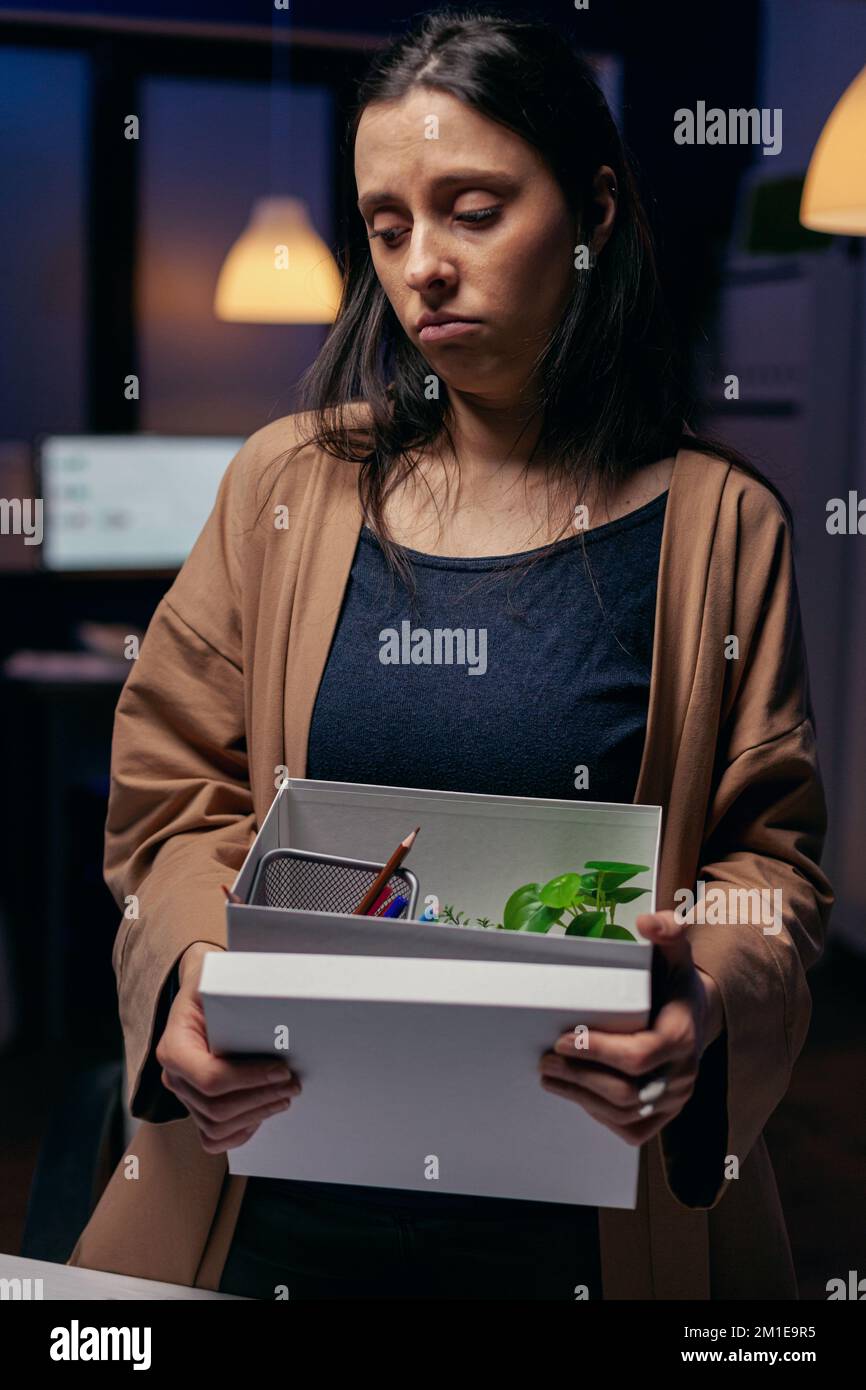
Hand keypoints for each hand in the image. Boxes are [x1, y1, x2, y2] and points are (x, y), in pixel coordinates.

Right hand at [155, 941, 301, 1153]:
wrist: (200, 997)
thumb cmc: (211, 987)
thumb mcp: (218, 979)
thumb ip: (239, 990)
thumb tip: (280, 1000)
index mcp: (174, 1047)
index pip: (211, 1078)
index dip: (251, 1079)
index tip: (283, 1069)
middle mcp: (173, 1076)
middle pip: (217, 1107)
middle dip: (261, 1098)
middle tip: (293, 1084)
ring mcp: (183, 1095)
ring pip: (217, 1126)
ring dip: (257, 1114)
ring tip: (284, 1096)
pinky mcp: (194, 1108)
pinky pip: (212, 1138)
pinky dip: (240, 1132)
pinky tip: (262, 1112)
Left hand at [538, 910, 723, 1145]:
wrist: (696, 1016)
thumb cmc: (674, 982)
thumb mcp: (674, 951)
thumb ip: (667, 931)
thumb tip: (648, 922)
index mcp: (682, 1036)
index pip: (638, 1055)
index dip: (597, 1050)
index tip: (562, 1039)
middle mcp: (682, 1075)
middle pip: (626, 1091)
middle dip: (580, 1078)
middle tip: (545, 1061)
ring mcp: (674, 1101)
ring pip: (624, 1112)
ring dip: (580, 1097)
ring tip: (550, 1076)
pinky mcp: (663, 1117)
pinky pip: (629, 1128)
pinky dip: (598, 1115)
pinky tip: (576, 1094)